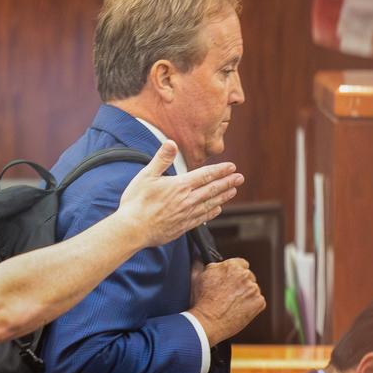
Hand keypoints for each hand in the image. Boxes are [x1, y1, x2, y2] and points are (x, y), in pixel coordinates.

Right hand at [116, 140, 243, 246]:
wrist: (133, 230)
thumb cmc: (136, 202)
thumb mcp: (146, 176)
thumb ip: (161, 159)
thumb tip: (171, 143)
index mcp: (179, 185)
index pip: (205, 175)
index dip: (220, 170)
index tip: (231, 167)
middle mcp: (187, 200)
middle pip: (212, 189)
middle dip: (227, 182)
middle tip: (239, 178)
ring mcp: (186, 214)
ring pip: (210, 203)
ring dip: (223, 196)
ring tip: (233, 191)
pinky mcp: (182, 226)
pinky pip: (202, 218)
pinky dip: (212, 212)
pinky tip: (217, 209)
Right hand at [189, 258, 265, 344]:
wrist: (208, 322)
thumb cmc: (201, 301)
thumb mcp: (197, 278)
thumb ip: (201, 264)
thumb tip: (198, 257)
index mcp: (231, 266)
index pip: (241, 263)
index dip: (235, 272)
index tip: (230, 280)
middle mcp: (245, 275)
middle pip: (248, 276)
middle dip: (241, 284)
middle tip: (229, 294)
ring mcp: (253, 289)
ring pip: (253, 289)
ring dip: (246, 295)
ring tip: (232, 304)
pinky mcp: (259, 302)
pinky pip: (258, 302)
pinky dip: (251, 306)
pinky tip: (238, 310)